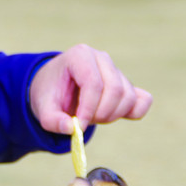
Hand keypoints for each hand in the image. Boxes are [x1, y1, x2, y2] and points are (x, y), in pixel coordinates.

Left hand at [29, 44, 151, 134]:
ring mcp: (116, 70)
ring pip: (128, 97)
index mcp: (79, 55)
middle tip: (84, 123)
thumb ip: (52, 120)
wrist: (55, 88)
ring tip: (92, 117)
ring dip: (112, 115)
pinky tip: (115, 116)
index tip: (78, 125)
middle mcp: (101, 58)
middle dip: (101, 113)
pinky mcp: (127, 85)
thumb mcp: (42, 108)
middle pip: (115, 89)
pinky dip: (133, 113)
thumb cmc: (49, 94)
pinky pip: (143, 100)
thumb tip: (72, 129)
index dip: (88, 108)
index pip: (93, 82)